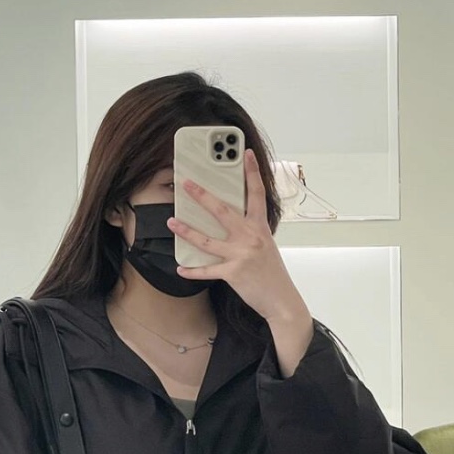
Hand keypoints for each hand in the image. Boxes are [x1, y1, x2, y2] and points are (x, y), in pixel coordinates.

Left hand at [168, 149, 310, 331]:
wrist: (282, 300)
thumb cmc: (273, 274)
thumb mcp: (266, 247)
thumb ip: (251, 233)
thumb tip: (231, 223)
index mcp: (260, 228)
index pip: (257, 194)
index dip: (252, 172)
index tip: (245, 153)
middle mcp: (250, 237)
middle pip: (222, 211)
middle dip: (202, 195)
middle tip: (186, 183)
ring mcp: (241, 255)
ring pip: (207, 240)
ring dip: (186, 230)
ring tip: (171, 221)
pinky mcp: (233, 273)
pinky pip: (207, 270)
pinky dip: (192, 271)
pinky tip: (180, 268)